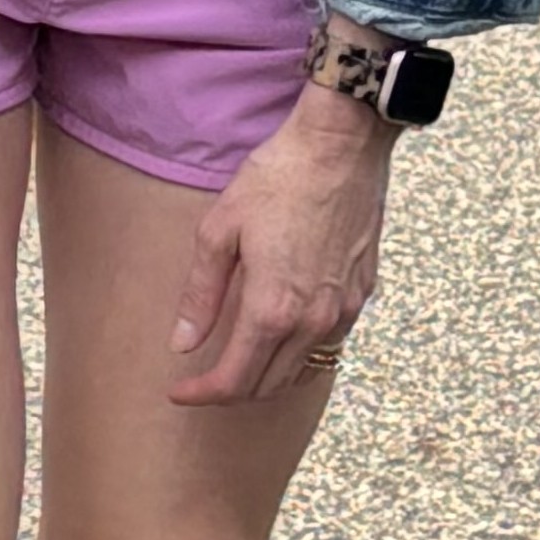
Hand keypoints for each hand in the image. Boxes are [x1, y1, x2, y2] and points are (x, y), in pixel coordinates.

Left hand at [168, 84, 390, 406]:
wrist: (341, 145)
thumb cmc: (277, 178)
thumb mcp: (220, 231)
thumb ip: (200, 296)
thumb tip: (182, 344)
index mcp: (272, 309)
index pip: (233, 381)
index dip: (200, 394)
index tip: (178, 391)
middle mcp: (312, 321)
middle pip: (268, 386)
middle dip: (231, 391)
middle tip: (202, 380)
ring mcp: (343, 310)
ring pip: (303, 371)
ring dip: (268, 379)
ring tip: (240, 365)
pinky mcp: (361, 293)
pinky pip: (329, 344)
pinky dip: (301, 355)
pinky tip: (282, 337)